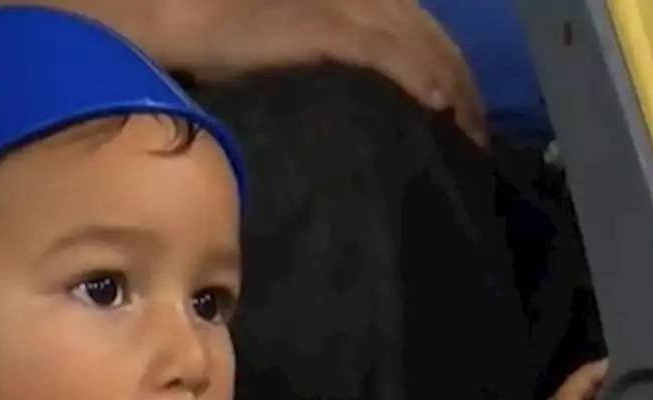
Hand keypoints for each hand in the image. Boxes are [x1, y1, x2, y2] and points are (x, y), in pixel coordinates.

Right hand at [149, 0, 487, 143]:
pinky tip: (437, 106)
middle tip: (478, 134)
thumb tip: (350, 100)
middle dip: (462, 84)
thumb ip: (323, 58)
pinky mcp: (323, 25)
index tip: (463, 113)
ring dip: (451, 89)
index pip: (419, 28)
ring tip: (469, 132)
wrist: (174, 14)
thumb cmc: (217, 37)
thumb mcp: (286, 44)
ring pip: (418, 43)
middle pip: (430, 35)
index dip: (448, 69)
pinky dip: (416, 78)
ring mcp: (340, 4)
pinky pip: (383, 53)